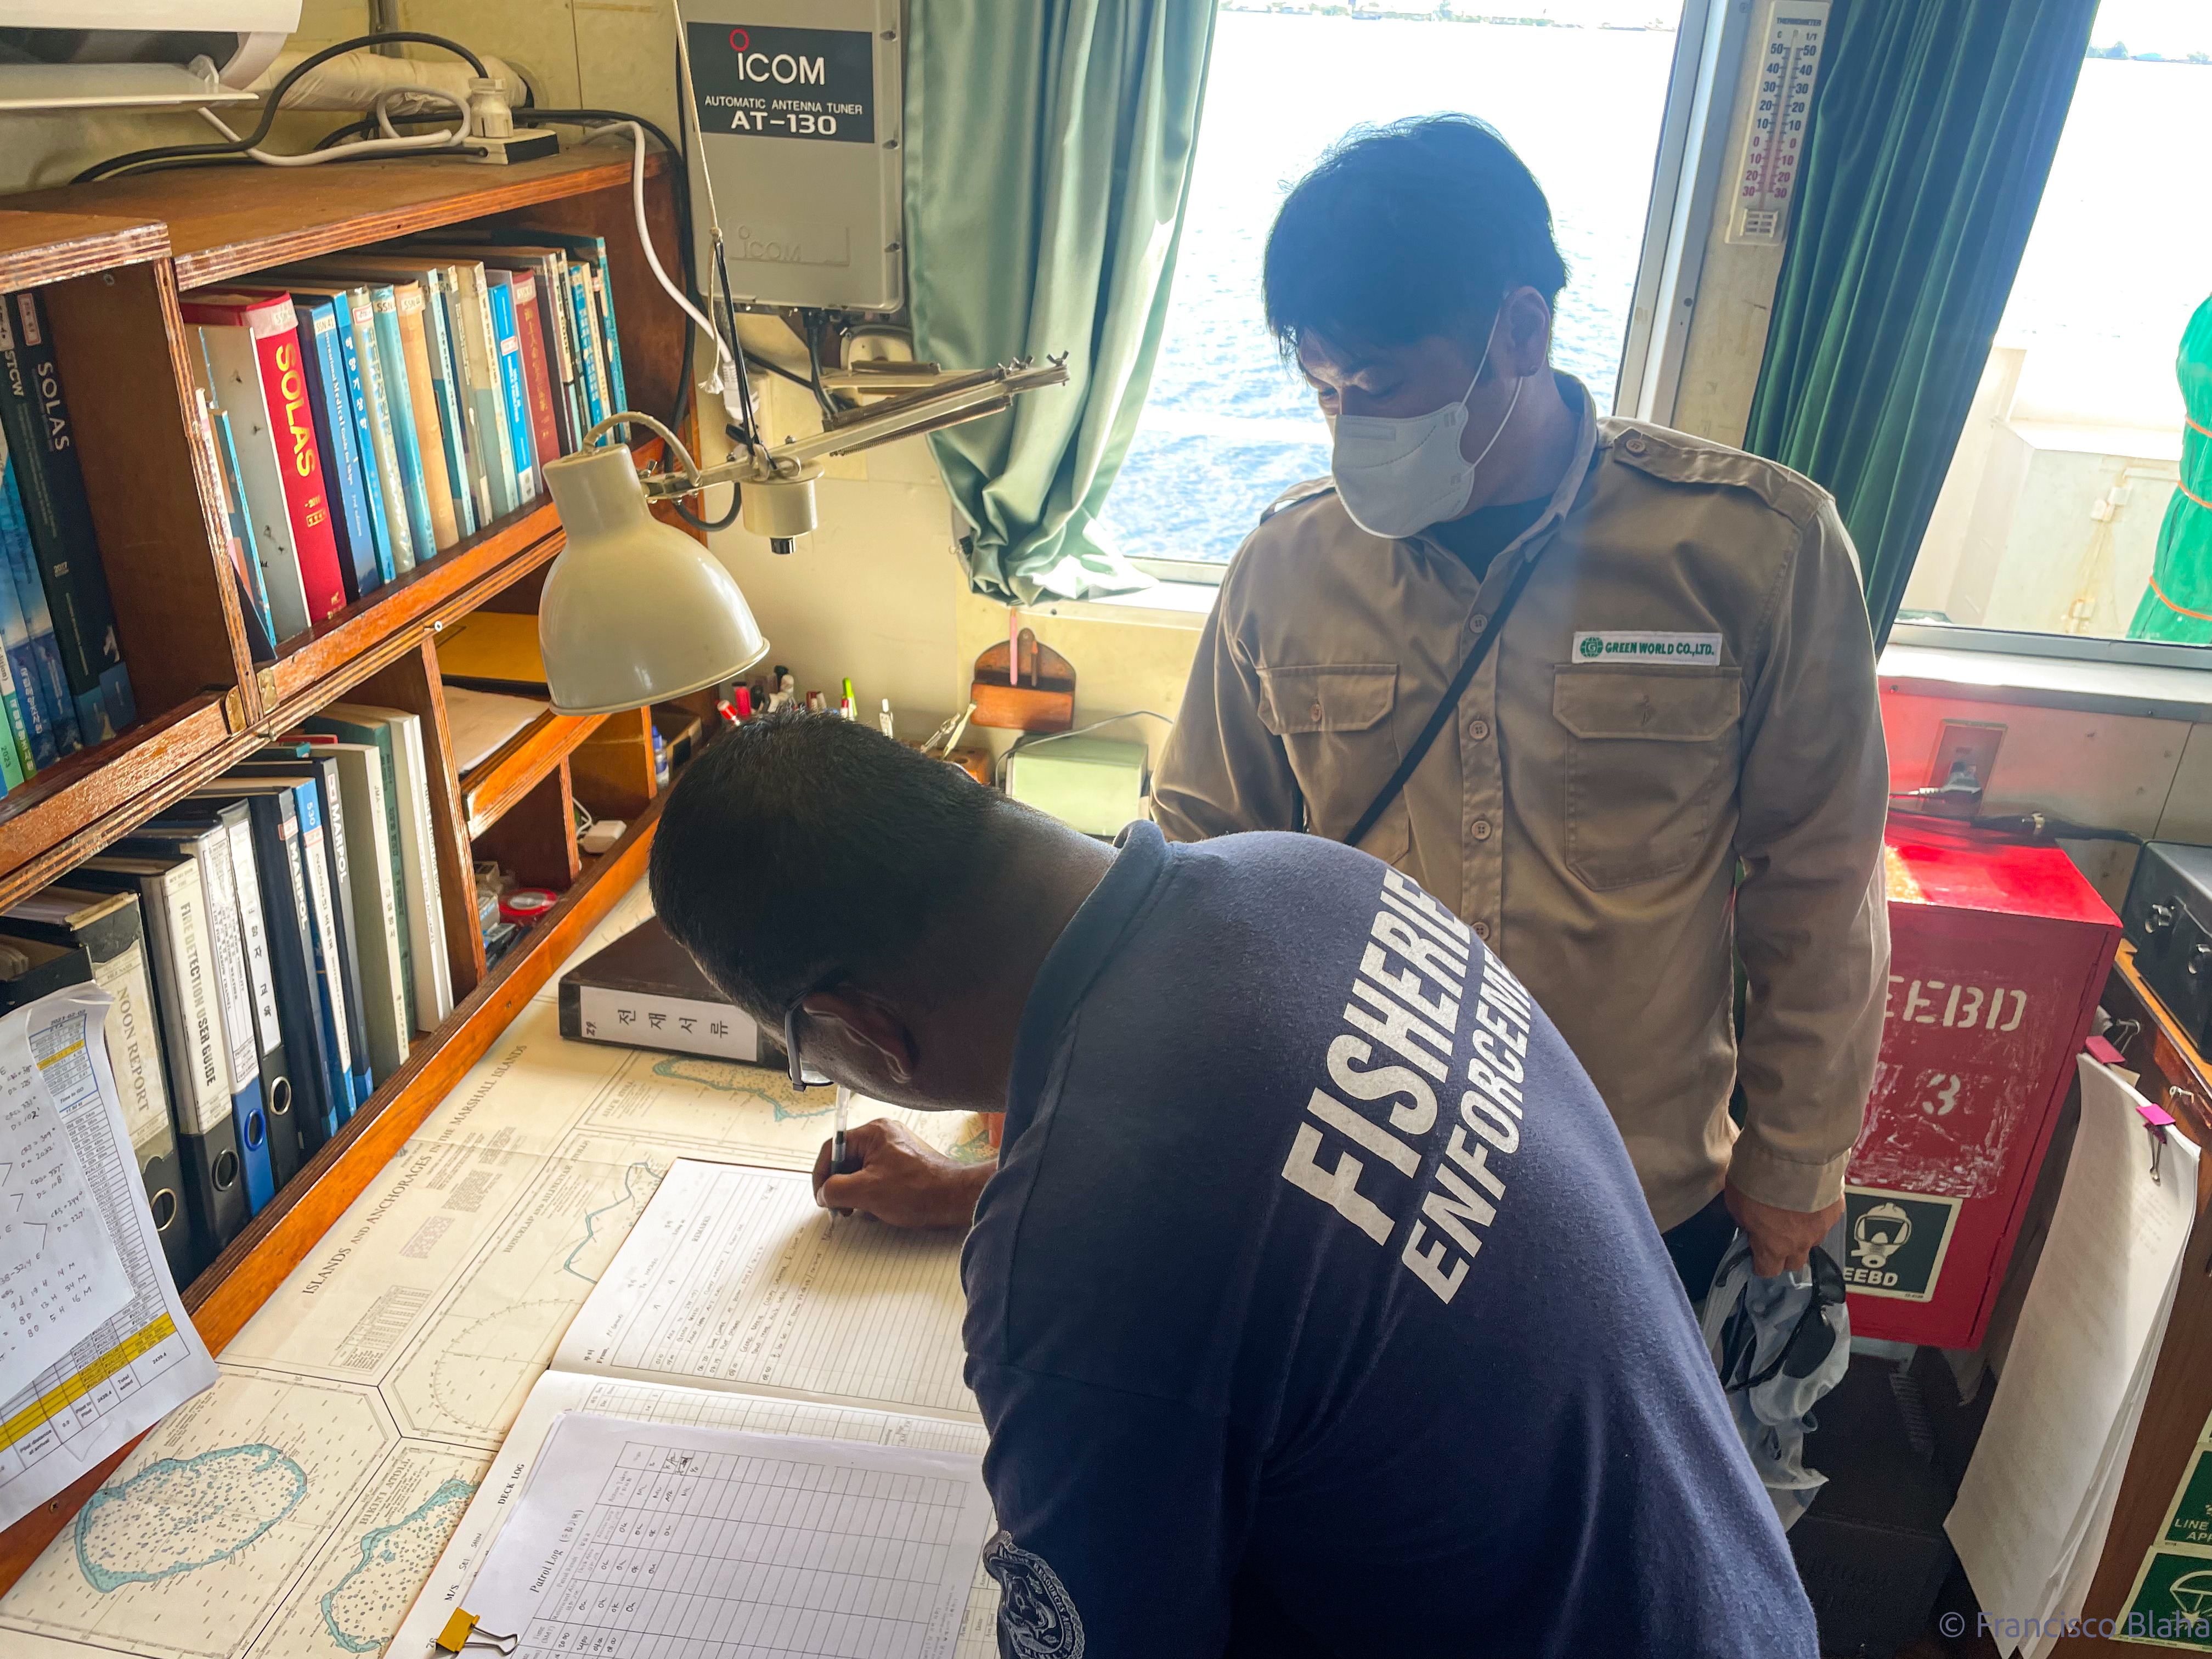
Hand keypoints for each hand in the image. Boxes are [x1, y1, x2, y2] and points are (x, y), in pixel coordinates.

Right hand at [812, 1118, 995, 1229]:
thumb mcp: (867, 1192)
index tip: (822, 1195)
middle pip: (846, 1158)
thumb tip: (824, 1192)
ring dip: (855, 1190)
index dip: (822, 1174)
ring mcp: (896, 1149)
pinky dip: (870, 1191)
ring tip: (859, 1208)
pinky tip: (875, 1205)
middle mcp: (885, 1135)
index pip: (833, 1147)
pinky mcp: (905, 1164)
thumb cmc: (920, 1191)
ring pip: (861, 1169)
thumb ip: (836, 1189)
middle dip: (840, 1184)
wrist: (956, 1199)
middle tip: (840, 1206)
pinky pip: (876, 1174)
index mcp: (874, 1132)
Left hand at [1724, 1182, 1843, 1278]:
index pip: (1768, 1270)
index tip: (1756, 1256)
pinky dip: (1817, 1213)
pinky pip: (1825, 1219)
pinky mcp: (1836, 1211)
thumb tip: (1750, 1226)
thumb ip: (1744, 1221)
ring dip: (1802, 1232)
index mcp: (1773, 1246)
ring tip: (1794, 1212)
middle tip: (1775, 1235)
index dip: (1761, 1265)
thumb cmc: (1757, 1180)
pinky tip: (1809, 1197)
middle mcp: (1800, 1243)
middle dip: (1784, 1254)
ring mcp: (1821, 1228)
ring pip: (1812, 1240)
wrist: (1791, 1156)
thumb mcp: (1735, 1203)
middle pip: (1794, 1262)